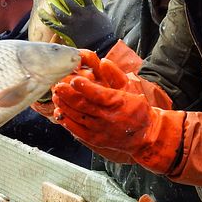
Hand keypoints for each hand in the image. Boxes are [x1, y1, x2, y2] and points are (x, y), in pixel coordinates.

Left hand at [39, 0, 116, 51]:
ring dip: (54, 4)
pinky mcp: (67, 32)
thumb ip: (98, 5)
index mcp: (90, 9)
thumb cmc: (104, 31)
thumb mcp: (103, 16)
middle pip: (69, 1)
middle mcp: (80, 15)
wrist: (102, 46)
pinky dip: (47, 19)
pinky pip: (54, 25)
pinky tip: (41, 12)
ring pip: (60, 12)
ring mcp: (73, 24)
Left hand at [52, 74, 183, 172]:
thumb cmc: (136, 109)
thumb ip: (116, 74)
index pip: (98, 95)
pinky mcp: (95, 139)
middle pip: (84, 106)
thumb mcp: (130, 89)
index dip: (85, 88)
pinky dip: (67, 122)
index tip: (74, 80)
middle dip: (68, 96)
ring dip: (65, 106)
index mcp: (117, 103)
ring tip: (56, 96)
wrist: (145, 135)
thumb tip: (104, 62)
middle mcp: (108, 117)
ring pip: (78, 117)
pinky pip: (77, 131)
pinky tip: (60, 113)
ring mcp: (100, 130)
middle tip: (57, 86)